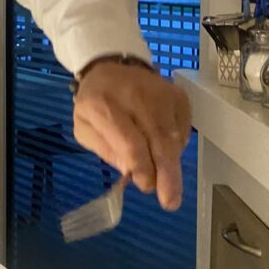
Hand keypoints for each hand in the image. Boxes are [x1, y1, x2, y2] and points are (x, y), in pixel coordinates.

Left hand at [72, 61, 190, 209]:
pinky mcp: (178, 96)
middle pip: (158, 141)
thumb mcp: (85, 128)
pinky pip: (183, 129)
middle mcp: (136, 97)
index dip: (143, 168)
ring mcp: (161, 94)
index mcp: (103, 106)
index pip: (131, 143)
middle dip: (167, 175)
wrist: (110, 67)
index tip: (146, 186)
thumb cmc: (94, 102)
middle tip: (171, 201)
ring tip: (166, 177)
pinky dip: (176, 146)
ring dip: (171, 163)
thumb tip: (132, 173)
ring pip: (174, 137)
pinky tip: (163, 149)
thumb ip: (105, 151)